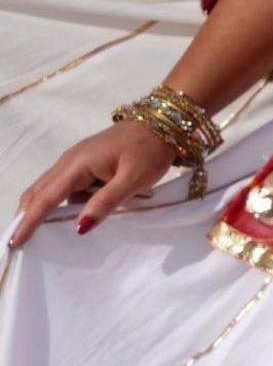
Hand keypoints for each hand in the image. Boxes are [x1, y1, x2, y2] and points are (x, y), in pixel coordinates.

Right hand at [10, 120, 173, 246]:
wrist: (164, 122)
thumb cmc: (151, 150)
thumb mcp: (133, 179)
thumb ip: (105, 202)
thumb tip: (78, 227)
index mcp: (77, 165)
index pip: (45, 198)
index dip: (28, 221)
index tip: (13, 242)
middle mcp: (69, 161)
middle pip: (39, 193)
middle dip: (26, 216)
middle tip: (20, 242)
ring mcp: (76, 160)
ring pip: (51, 189)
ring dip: (45, 209)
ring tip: (43, 235)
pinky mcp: (86, 162)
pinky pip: (66, 185)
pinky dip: (64, 201)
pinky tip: (74, 214)